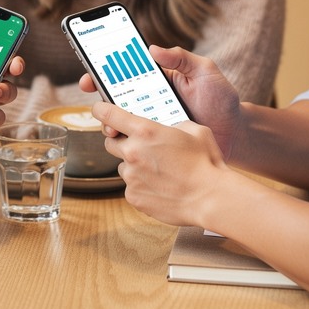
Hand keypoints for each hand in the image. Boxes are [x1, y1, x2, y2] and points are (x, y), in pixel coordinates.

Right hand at [78, 43, 243, 158]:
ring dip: (110, 121)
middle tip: (94, 95)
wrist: (237, 135)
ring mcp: (152, 122)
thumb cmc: (222, 100)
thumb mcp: (205, 71)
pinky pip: (136, 141)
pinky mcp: (157, 143)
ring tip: (113, 126)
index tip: (91, 72)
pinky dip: (126, 141)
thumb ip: (182, 57)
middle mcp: (150, 101)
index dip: (104, 71)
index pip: (126, 72)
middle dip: (100, 95)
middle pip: (117, 97)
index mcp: (158, 80)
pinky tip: (126, 143)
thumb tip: (152, 48)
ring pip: (122, 120)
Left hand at [91, 102, 226, 228]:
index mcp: (145, 131)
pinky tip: (161, 185)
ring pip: (122, 166)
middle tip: (140, 145)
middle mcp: (132, 152)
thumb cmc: (206, 163)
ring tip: (158, 170)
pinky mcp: (133, 197)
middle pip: (110, 141)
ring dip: (133, 165)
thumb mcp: (194, 129)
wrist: (211, 198)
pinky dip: (141, 184)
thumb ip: (173, 123)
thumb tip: (168, 126)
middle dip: (121, 141)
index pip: (108, 115)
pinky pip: (130, 186)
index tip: (98, 109)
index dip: (100, 110)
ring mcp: (131, 177)